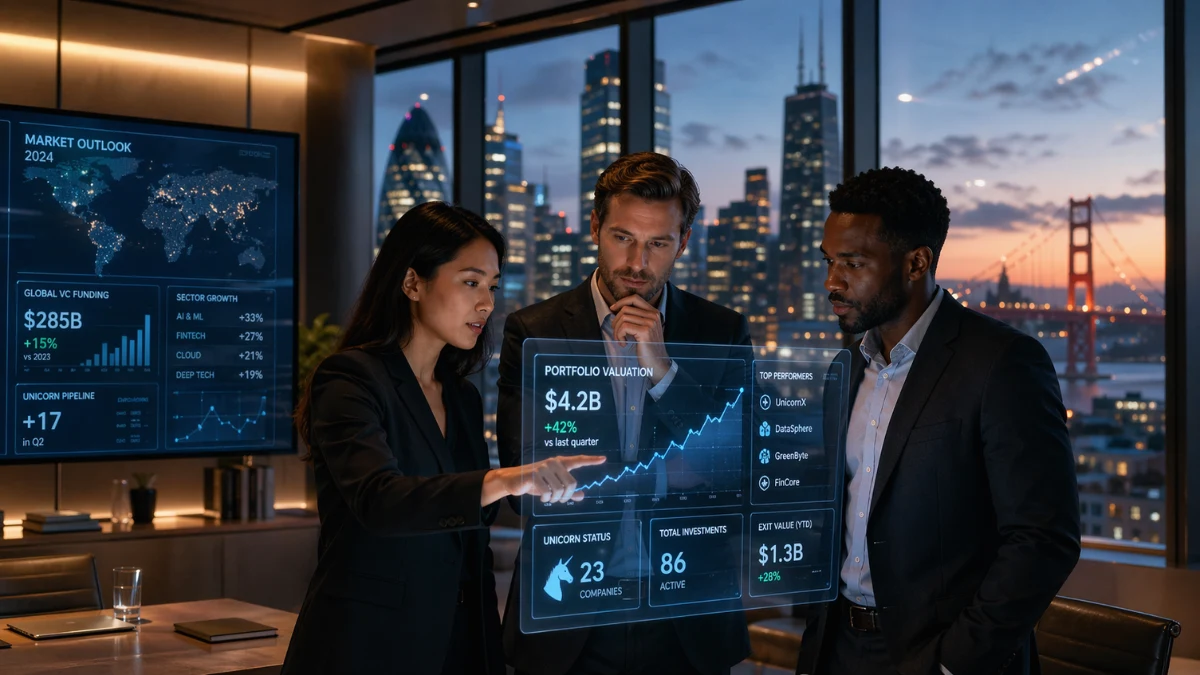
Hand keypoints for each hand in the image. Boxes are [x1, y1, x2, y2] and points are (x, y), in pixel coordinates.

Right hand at [482, 455, 606, 505]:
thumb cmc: (535, 483)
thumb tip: (582, 495)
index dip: (591, 460)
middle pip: (571, 484)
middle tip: (558, 500)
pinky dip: (546, 499)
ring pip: (560, 490)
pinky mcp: (535, 475)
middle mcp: (554, 463)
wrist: (513, 480)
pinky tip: (541, 497)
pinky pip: (548, 493)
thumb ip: (567, 491)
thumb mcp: (552, 487)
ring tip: (548, 498)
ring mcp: (544, 468)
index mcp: (560, 463)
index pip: (578, 460)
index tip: (603, 459)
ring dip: (555, 499)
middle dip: (566, 496)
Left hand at [610, 295, 671, 383]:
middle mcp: (653, 315)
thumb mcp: (644, 329)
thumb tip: (617, 310)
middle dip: (616, 321)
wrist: (657, 364)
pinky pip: (623, 327)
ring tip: (620, 340)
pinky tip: (623, 344)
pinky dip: (619, 336)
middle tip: (617, 333)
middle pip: (626, 309)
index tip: (612, 309)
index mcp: (654, 313)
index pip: (635, 298)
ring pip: (623, 318)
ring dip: (616, 330)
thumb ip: (636, 318)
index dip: (621, 302)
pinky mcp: (645, 332)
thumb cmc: (648, 348)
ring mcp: (650, 323)